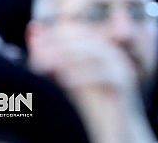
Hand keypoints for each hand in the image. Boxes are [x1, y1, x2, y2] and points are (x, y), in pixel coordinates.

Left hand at [29, 25, 155, 142]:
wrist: (117, 128)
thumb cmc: (91, 104)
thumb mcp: (69, 77)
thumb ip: (53, 56)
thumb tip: (33, 29)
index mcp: (101, 48)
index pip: (77, 31)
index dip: (54, 37)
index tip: (33, 46)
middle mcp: (113, 54)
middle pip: (85, 40)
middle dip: (58, 46)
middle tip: (36, 58)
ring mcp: (121, 67)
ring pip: (95, 53)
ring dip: (67, 58)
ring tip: (44, 67)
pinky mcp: (124, 84)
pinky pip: (104, 75)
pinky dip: (83, 76)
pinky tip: (64, 81)